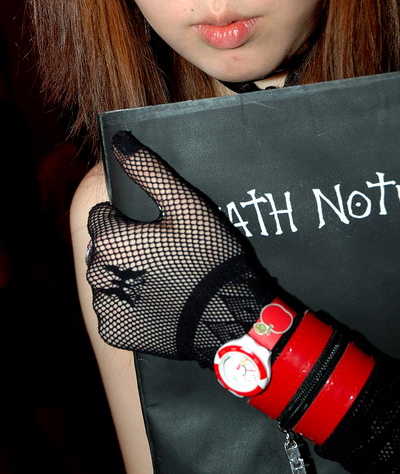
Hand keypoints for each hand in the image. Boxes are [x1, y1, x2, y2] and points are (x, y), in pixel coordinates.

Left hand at [86, 130, 274, 364]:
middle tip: (162, 252)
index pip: (102, 215)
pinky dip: (131, 306)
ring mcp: (106, 307)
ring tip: (164, 277)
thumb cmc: (207, 255)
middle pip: (103, 248)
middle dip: (125, 246)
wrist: (227, 316)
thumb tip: (120, 141)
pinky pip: (116, 310)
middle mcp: (97, 274)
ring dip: (126, 276)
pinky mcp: (115, 332)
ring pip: (108, 279)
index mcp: (108, 239)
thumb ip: (148, 171)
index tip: (154, 226)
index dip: (127, 217)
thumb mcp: (184, 206)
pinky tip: (160, 301)